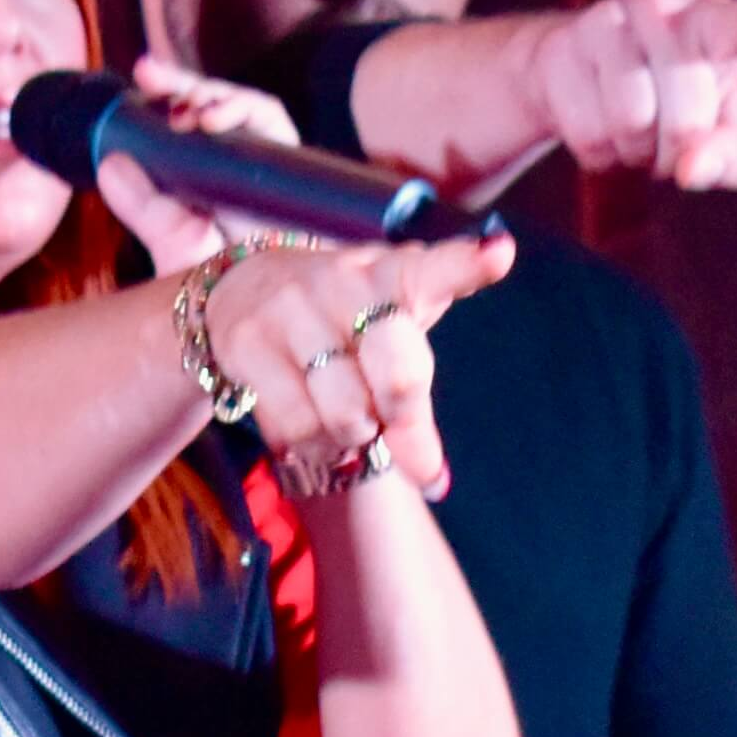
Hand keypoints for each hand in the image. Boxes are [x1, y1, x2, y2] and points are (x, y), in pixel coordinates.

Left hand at [85, 54, 314, 274]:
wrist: (265, 308)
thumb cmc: (221, 291)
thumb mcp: (172, 245)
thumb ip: (143, 207)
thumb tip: (109, 162)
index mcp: (201, 181)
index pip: (182, 127)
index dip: (163, 97)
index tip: (140, 79)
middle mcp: (233, 166)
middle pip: (207, 108)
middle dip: (178, 85)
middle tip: (149, 74)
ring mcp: (262, 162)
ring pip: (236, 105)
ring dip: (206, 95)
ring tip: (183, 112)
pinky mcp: (289, 161)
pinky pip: (268, 118)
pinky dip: (241, 108)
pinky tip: (212, 119)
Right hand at [137, 207, 514, 503]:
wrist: (239, 290)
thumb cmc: (339, 319)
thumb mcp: (387, 327)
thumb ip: (416, 392)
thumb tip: (435, 482)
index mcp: (393, 273)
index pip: (435, 269)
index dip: (468, 264)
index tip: (498, 254)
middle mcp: (343, 282)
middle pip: (396, 375)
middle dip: (403, 422)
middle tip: (388, 427)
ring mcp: (291, 310)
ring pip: (345, 415)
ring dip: (353, 436)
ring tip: (345, 417)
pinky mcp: (248, 344)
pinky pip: (297, 428)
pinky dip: (314, 446)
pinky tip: (312, 425)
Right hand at [510, 0, 736, 188]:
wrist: (577, 75)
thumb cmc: (672, 106)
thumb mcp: (720, 138)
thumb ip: (729, 159)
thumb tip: (690, 169)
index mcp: (714, 23)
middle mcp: (663, 9)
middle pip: (686, 121)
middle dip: (675, 151)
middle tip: (666, 138)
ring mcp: (608, 22)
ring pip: (631, 124)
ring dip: (634, 151)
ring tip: (632, 129)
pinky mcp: (561, 48)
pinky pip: (589, 134)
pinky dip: (599, 153)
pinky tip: (598, 125)